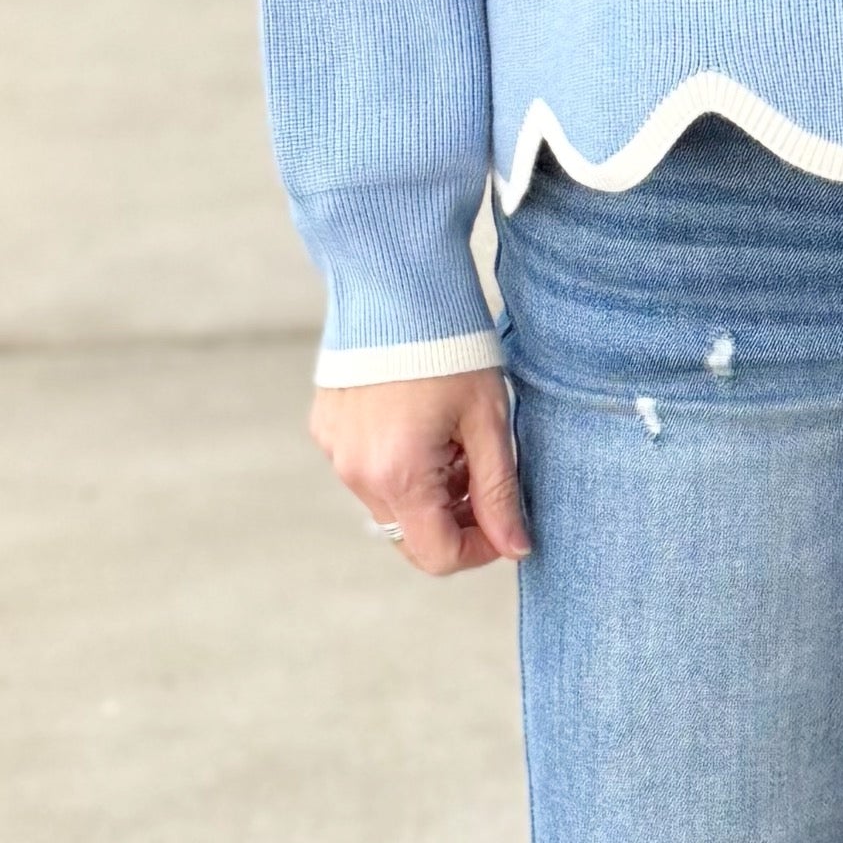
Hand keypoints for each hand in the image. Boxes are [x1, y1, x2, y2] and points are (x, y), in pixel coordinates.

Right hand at [310, 365, 531, 572]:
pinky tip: (421, 423)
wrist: (397, 286)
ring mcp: (336, 452)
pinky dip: (398, 464)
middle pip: (410, 534)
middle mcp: (357, 474)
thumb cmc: (451, 349)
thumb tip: (515, 546)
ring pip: (389, 504)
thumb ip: (499, 493)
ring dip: (427, 491)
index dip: (479, 549)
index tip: (504, 522)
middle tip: (481, 474)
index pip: (438, 556)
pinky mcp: (326, 430)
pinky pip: (366, 470)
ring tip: (453, 440)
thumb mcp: (488, 423)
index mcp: (400, 476)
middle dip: (454, 520)